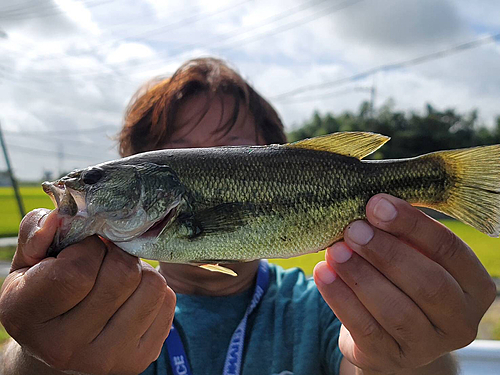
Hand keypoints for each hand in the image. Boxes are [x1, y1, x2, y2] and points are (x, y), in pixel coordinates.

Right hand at [0, 209, 175, 374]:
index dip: (88, 248)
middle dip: (117, 254)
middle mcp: (65, 347)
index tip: (83, 249)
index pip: (77, 271)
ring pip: (152, 285)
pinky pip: (168, 301)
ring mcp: (106, 359)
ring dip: (139, 271)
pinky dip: (153, 290)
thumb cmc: (44, 298)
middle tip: (105, 259)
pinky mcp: (140, 360)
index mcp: (27, 317)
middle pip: (122, 274)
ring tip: (119, 278)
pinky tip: (131, 298)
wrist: (58, 357)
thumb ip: (36, 233)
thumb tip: (61, 216)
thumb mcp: (27, 265)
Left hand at [313, 194, 495, 372]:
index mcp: (474, 286)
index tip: (376, 204)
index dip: (412, 224)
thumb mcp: (413, 258)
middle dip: (386, 252)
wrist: (388, 335)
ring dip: (360, 275)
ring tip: (335, 250)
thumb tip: (371, 205)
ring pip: (395, 310)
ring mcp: (427, 346)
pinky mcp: (391, 359)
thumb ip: (401, 235)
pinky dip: (340, 298)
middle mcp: (460, 321)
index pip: (450, 250)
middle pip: (428, 283)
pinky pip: (365, 329)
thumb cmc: (402, 283)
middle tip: (353, 229)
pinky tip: (323, 273)